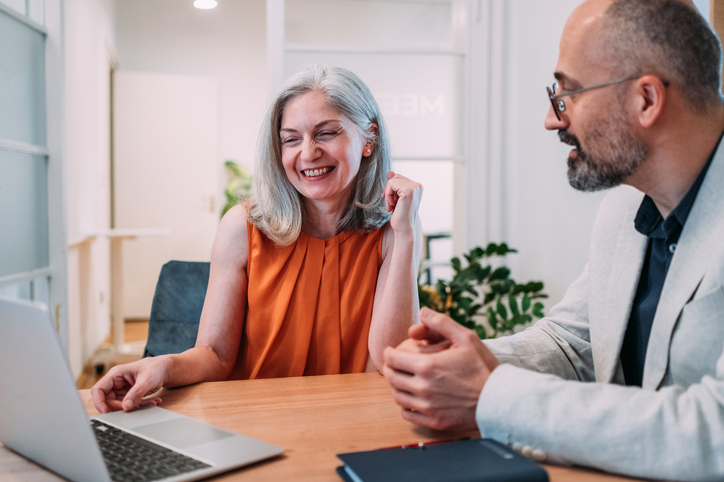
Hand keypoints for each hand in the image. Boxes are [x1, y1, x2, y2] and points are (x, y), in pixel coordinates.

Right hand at [90, 357, 167, 412]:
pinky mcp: (128, 396)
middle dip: (121, 407)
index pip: (98, 389)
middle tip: (136, 407)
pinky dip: (140, 406)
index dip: (99, 402)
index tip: (106, 412)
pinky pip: (129, 405)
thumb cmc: (155, 368)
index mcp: (115, 375)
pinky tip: (152, 402)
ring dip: (134, 407)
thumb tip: (125, 407)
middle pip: (108, 401)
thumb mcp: (147, 379)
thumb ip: (136, 393)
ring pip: (119, 405)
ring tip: (151, 402)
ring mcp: (121, 390)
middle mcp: (116, 383)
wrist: (163, 369)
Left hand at [382, 172, 422, 236]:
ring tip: (391, 205)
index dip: (391, 188)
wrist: (404, 228)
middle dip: (388, 190)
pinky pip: (391, 184)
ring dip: (388, 193)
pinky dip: (388, 194)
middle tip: (390, 203)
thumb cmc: (400, 215)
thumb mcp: (396, 198)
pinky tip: (391, 205)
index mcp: (417, 187)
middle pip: (395, 177)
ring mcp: (414, 187)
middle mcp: (418, 186)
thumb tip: (390, 172)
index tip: (390, 201)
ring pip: (392, 180)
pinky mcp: (409, 190)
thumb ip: (394, 185)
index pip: (398, 178)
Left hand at [382, 308, 498, 430]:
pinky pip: (407, 414)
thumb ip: (441, 323)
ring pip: (397, 396)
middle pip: (391, 377)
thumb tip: (423, 311)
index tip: (390, 351)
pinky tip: (411, 399)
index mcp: (427, 366)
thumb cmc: (484, 368)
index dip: (388, 353)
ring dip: (395, 386)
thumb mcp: (466, 338)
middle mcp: (423, 387)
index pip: (392, 359)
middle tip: (393, 364)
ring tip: (401, 379)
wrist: (499, 400)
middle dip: (389, 368)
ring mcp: (427, 407)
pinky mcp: (434, 421)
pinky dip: (404, 405)